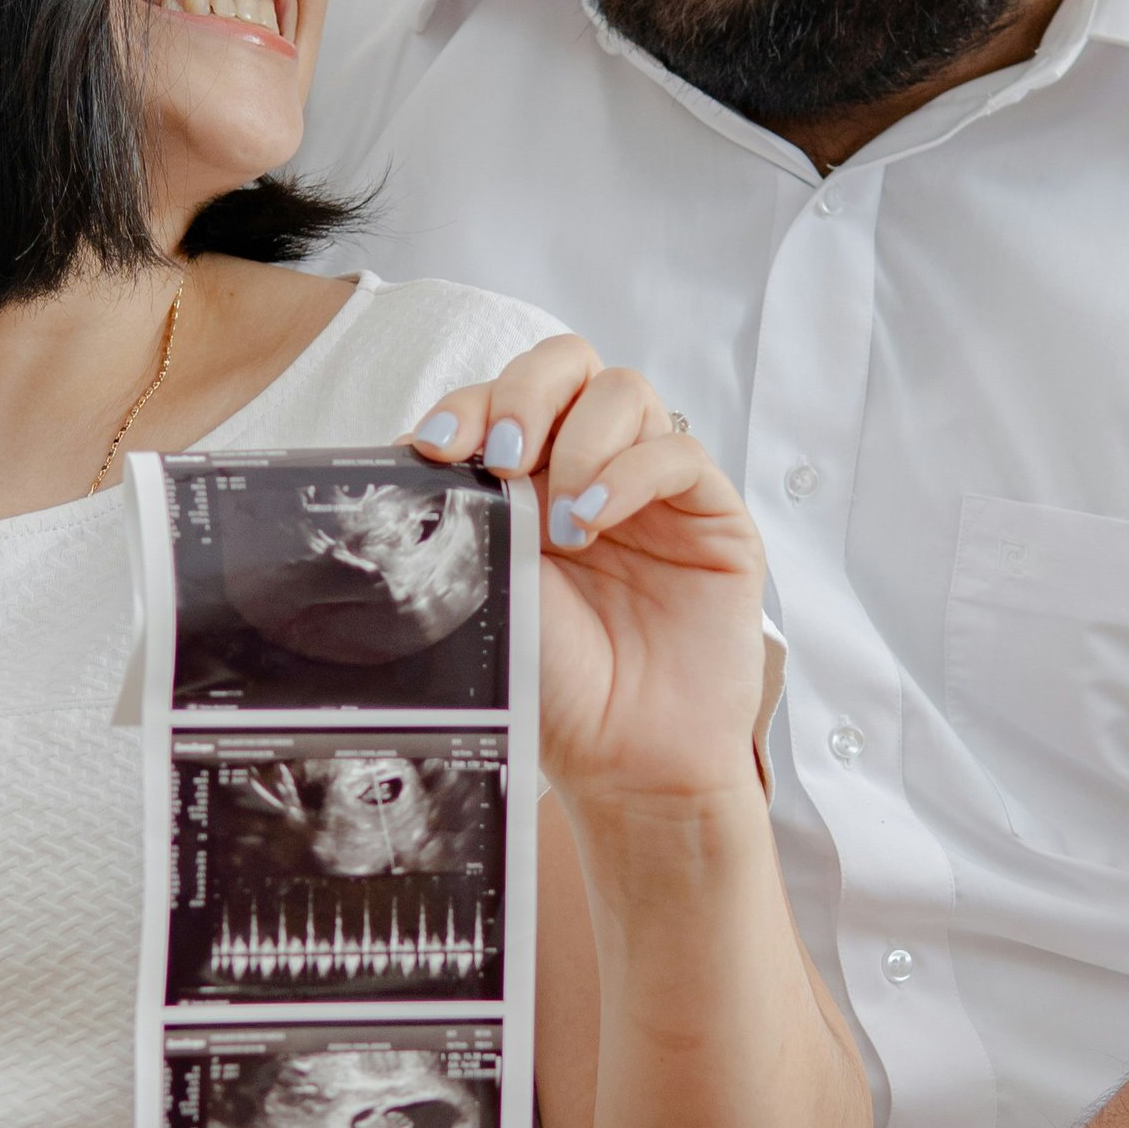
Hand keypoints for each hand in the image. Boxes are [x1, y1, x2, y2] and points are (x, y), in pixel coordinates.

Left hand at [408, 338, 769, 807]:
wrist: (625, 763)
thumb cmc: (551, 688)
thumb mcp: (483, 587)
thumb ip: (463, 514)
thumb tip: (416, 451)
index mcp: (528, 484)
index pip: (503, 396)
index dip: (469, 404)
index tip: (438, 448)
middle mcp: (589, 473)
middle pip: (567, 364)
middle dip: (526, 393)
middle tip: (506, 458)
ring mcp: (652, 491)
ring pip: (624, 391)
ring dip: (580, 439)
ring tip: (561, 523)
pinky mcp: (712, 516)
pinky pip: (677, 452)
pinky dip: (630, 473)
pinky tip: (596, 521)